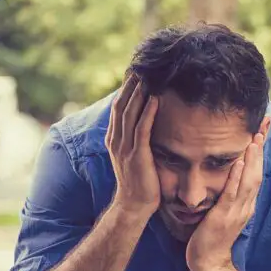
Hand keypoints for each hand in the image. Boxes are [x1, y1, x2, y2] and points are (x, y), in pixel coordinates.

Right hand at [105, 73, 160, 217]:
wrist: (134, 205)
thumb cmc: (139, 182)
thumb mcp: (133, 155)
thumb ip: (136, 138)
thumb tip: (146, 122)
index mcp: (114, 139)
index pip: (118, 107)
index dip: (126, 88)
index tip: (136, 72)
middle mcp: (116, 140)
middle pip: (121, 105)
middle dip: (131, 85)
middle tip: (141, 65)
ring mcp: (125, 148)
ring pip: (130, 113)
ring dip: (139, 93)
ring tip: (148, 75)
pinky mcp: (137, 155)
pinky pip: (142, 129)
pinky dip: (148, 112)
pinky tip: (156, 98)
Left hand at [186, 116, 270, 270]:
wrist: (208, 262)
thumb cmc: (211, 237)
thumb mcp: (223, 211)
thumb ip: (228, 195)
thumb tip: (227, 177)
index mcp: (246, 203)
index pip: (257, 171)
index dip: (260, 151)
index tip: (262, 129)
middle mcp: (246, 205)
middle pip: (258, 171)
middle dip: (261, 148)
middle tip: (265, 124)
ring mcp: (237, 211)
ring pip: (249, 180)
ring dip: (253, 158)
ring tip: (255, 137)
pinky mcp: (224, 216)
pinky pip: (232, 193)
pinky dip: (237, 177)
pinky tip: (239, 162)